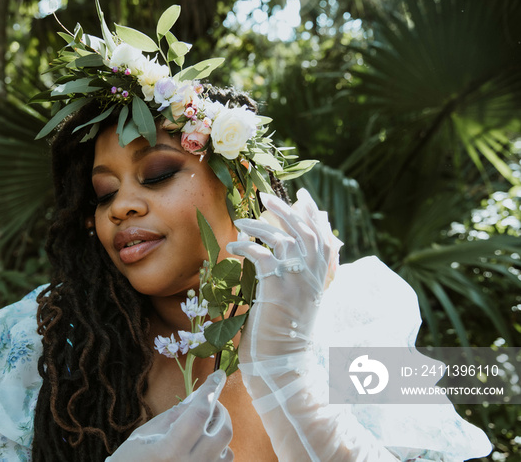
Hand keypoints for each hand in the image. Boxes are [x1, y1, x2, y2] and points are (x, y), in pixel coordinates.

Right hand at [106, 370, 233, 461]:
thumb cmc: (130, 461)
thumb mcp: (144, 434)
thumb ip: (172, 417)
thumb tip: (195, 399)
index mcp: (171, 449)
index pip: (199, 413)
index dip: (210, 390)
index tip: (219, 375)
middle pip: (223, 430)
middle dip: (220, 410)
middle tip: (209, 401)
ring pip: (228, 449)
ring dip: (220, 431)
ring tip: (205, 425)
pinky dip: (220, 450)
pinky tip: (205, 446)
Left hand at [227, 189, 341, 362]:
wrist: (281, 362)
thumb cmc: (285, 331)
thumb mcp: (300, 299)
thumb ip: (301, 273)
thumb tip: (294, 249)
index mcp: (322, 277)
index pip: (323, 236)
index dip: (313, 214)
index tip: (302, 196)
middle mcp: (313, 276)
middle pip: (305, 231)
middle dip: (285, 210)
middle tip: (265, 197)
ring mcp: (297, 281)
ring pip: (283, 238)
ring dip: (260, 226)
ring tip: (242, 221)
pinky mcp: (276, 289)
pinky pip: (261, 256)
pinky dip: (246, 246)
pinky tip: (233, 246)